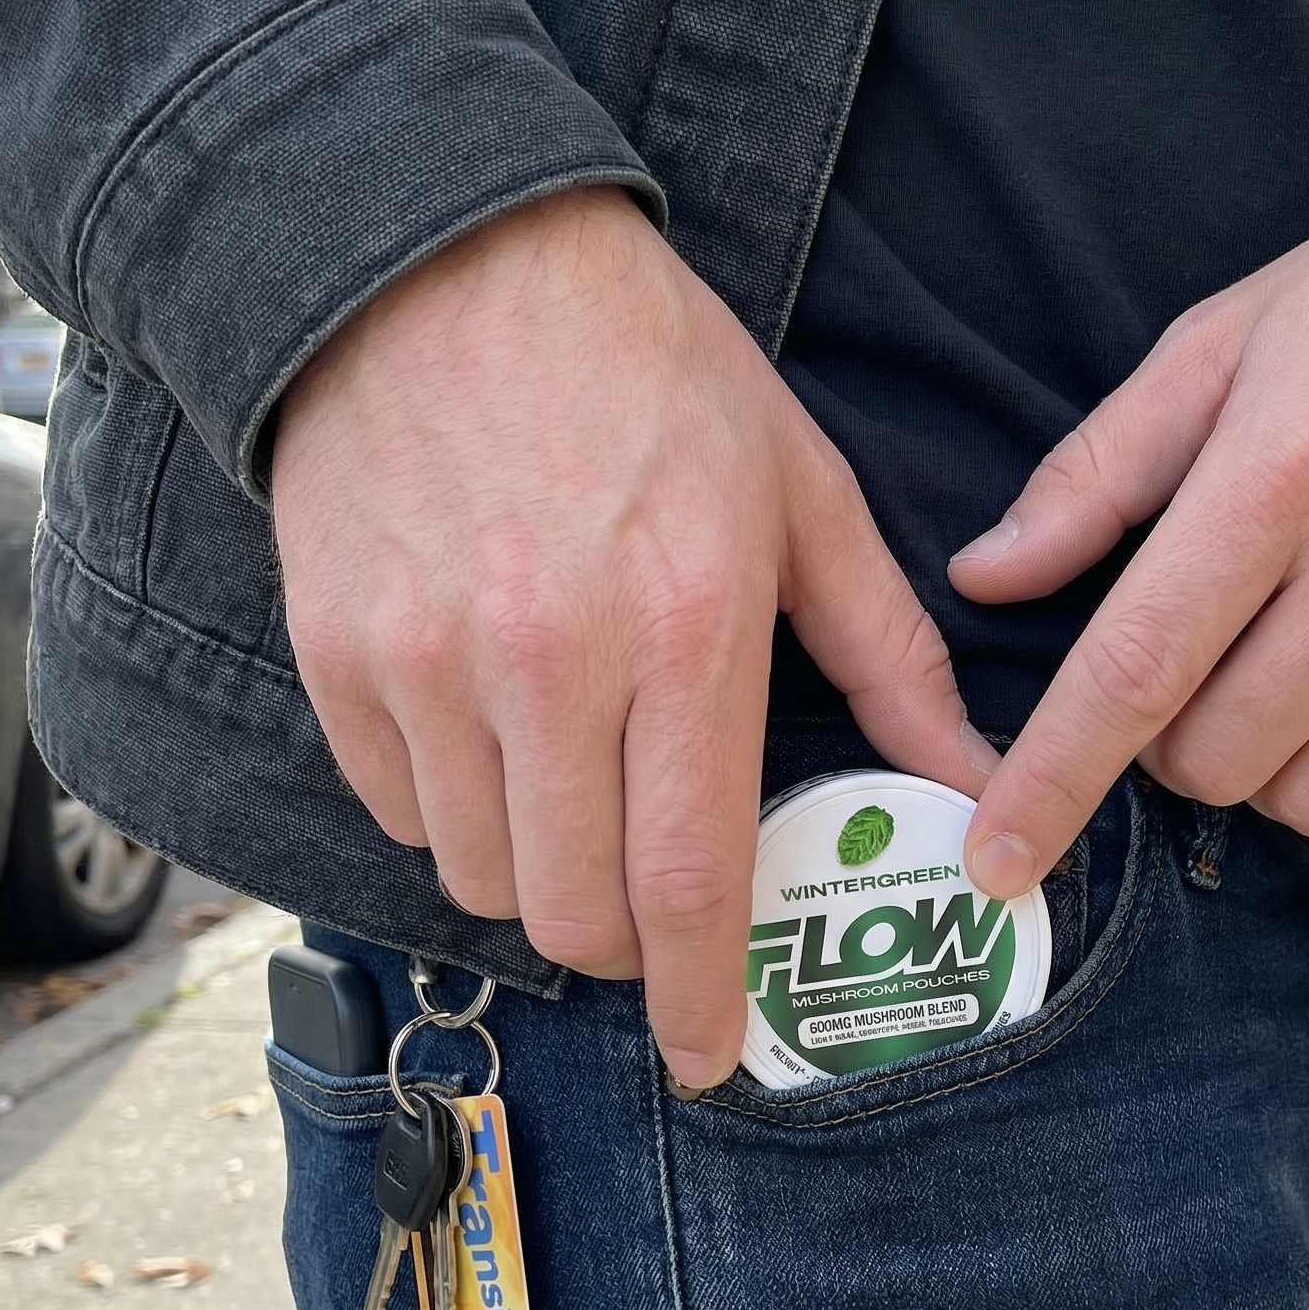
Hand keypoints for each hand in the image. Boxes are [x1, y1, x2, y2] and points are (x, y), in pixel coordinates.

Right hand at [273, 188, 992, 1086]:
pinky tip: (488, 739)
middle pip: (575, 914)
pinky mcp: (335, 653)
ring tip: (570, 794)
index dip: (701, 997)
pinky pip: (396, 811)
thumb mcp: (800, 494)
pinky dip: (451, 814)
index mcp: (686, 629)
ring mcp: (423, 661)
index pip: (691, 879)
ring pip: (479, 880)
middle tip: (650, 905)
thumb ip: (889, 657)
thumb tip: (972, 784)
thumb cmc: (649, 375)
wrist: (441, 253)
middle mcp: (547, 662)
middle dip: (626, 947)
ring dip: (538, 878)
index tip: (709, 1055)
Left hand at [949, 134, 1308, 894]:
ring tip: (1283, 685)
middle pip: (1217, 758)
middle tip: (1197, 669)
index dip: (1049, 783)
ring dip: (1266, 772)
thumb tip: (985, 576)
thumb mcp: (1225, 341)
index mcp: (1284, 472)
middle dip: (1168, 746)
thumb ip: (1095, 472)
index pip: (1136, 670)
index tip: (992, 862)